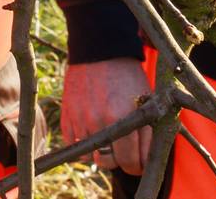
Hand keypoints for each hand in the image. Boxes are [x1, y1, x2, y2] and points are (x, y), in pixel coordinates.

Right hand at [62, 57, 150, 174]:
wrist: (100, 50)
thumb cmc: (128, 76)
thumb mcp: (146, 102)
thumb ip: (147, 133)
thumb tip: (144, 160)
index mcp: (124, 119)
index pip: (131, 162)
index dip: (136, 166)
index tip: (136, 162)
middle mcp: (101, 122)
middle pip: (109, 163)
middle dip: (118, 160)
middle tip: (122, 150)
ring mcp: (82, 119)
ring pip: (91, 157)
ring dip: (99, 152)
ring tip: (106, 138)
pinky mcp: (68, 115)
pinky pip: (73, 144)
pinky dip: (82, 143)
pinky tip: (91, 131)